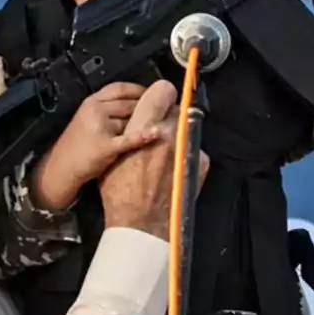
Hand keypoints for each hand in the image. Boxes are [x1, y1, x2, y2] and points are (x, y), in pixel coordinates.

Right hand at [32, 82, 159, 210]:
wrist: (61, 167)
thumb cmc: (76, 145)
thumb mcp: (87, 118)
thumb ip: (106, 109)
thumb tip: (135, 103)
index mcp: (91, 102)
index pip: (119, 88)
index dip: (138, 89)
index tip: (153, 92)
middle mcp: (96, 110)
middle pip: (128, 103)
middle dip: (147, 106)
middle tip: (163, 109)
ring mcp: (100, 127)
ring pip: (131, 120)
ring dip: (146, 122)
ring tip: (161, 123)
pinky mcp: (105, 146)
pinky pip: (128, 139)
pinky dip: (143, 136)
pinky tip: (155, 133)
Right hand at [98, 80, 208, 239]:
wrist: (141, 224)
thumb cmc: (121, 193)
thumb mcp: (114, 155)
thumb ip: (130, 131)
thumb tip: (140, 118)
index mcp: (143, 127)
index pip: (161, 90)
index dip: (160, 94)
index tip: (159, 98)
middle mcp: (168, 132)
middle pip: (175, 109)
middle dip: (167, 118)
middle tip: (157, 135)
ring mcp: (187, 147)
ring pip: (185, 128)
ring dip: (177, 135)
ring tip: (166, 155)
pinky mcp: (199, 161)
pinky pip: (194, 147)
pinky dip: (187, 153)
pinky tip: (175, 168)